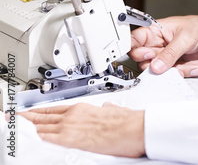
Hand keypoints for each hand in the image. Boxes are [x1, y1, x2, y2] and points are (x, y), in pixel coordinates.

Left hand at [18, 103, 144, 157]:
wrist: (132, 128)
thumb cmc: (127, 122)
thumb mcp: (115, 111)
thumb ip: (108, 109)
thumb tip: (108, 108)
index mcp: (84, 108)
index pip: (55, 109)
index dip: (40, 111)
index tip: (32, 112)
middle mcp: (73, 115)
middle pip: (43, 116)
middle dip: (27, 117)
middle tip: (15, 117)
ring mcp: (69, 126)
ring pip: (40, 126)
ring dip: (27, 126)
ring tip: (16, 126)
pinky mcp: (69, 139)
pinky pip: (45, 138)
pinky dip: (34, 137)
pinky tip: (26, 138)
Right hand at [129, 15, 197, 75]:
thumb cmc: (197, 27)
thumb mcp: (184, 38)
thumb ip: (170, 53)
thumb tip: (156, 67)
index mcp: (153, 31)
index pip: (134, 41)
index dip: (136, 51)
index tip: (148, 55)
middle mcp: (155, 45)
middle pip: (144, 62)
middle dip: (160, 66)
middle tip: (173, 64)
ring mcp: (163, 56)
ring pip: (160, 72)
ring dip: (180, 70)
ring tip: (195, 64)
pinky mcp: (173, 65)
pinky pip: (174, 74)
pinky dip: (187, 71)